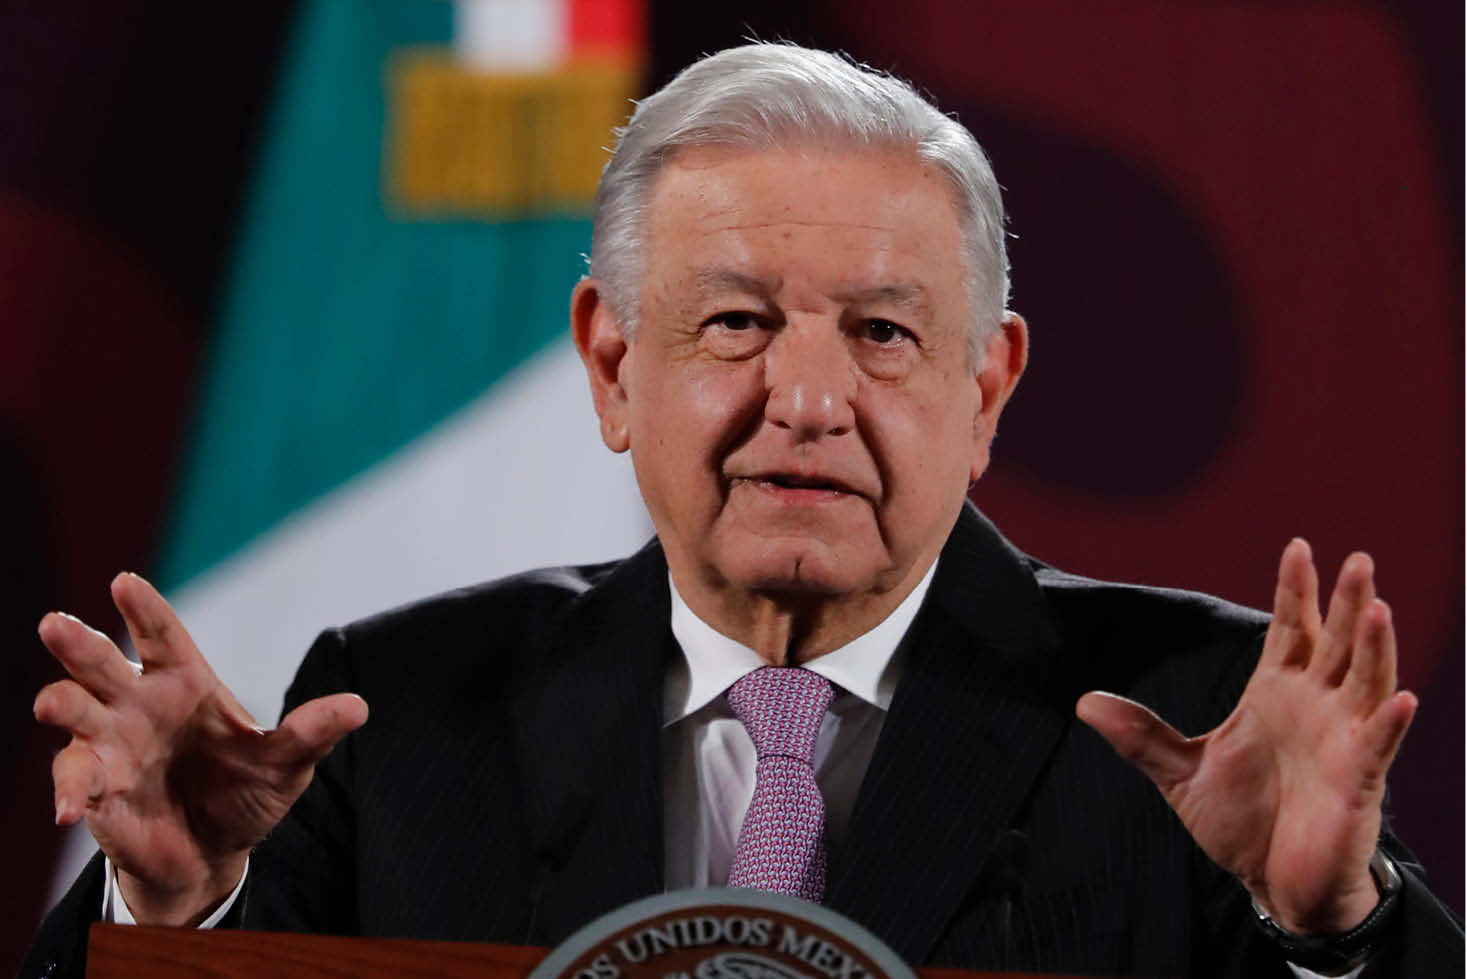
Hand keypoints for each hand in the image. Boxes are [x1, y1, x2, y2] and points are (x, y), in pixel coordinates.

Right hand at [34, 573, 367, 924]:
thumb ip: (311, 734)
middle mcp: (138, 704)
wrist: (214, 854)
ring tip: (55, 703)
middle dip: (78, 643)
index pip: (162, 635)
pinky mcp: (96, 789)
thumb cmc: (245, 792)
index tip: (124, 582)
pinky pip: (75, 781)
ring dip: (62, 704)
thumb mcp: (285, 764)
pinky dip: (71, 790)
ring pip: (74, 711)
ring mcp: (111, 744)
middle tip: (56, 624)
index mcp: (183, 682)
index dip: (143, 609)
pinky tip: (71, 810)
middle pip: (101, 663)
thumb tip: (359, 707)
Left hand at [1076, 539, 1415, 934]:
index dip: (1295, 590)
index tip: (1297, 547)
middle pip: (1335, 642)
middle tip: (1355, 557)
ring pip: (1365, 681)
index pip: (1290, 629)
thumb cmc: (1241, 824)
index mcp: (1275, 694)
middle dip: (1345, 601)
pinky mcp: (1358, 781)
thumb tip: (1083, 702)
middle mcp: (1315, 707)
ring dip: (1374, 646)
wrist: (1273, 884)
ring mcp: (1343, 740)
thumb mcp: (1183, 773)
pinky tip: (1399, 699)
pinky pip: (1378, 746)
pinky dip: (1389, 722)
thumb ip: (1142, 736)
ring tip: (1376, 607)